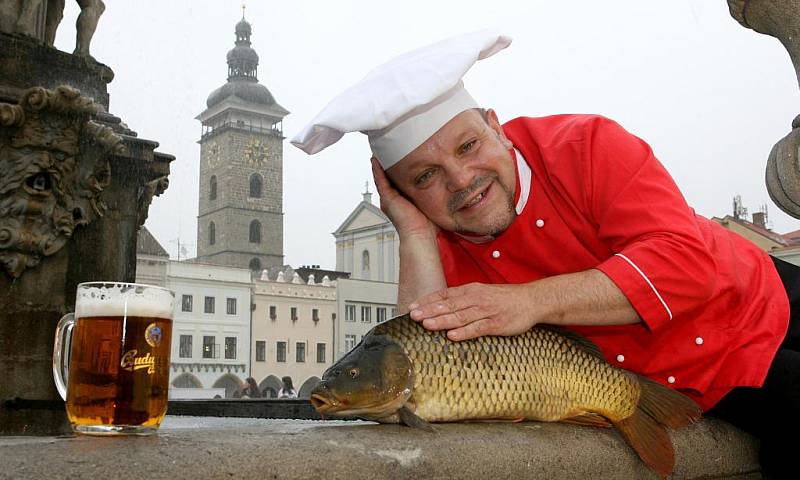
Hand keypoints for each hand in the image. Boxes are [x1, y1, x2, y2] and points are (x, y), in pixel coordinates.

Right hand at [371, 157, 437, 239]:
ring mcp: (388, 199)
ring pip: (381, 177)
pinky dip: (377, 170)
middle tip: (384, 150)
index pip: (397, 181)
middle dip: (386, 165)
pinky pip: (380, 180)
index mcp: (401, 201)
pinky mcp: (387, 198)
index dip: (396, 170)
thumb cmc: (427, 226)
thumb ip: (433, 195)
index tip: (398, 157)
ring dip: (380, 165)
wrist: (420, 235)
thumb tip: (447, 187)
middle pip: (387, 178)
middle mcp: (392, 200)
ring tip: (378, 151)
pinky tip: (376, 160)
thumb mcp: (430, 204)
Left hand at [408, 282, 537, 340]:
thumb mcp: (481, 293)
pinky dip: (464, 332)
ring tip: (427, 325)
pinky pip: (478, 328)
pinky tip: (452, 335)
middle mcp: (476, 299)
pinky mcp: (496, 324)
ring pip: (460, 316)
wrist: (531, 300)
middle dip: (430, 311)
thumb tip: (441, 306)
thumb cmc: (504, 299)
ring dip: (442, 321)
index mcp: (471, 290)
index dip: (428, 301)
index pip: (445, 295)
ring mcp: (486, 311)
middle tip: (413, 316)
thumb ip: (462, 299)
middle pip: (449, 305)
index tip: (413, 307)